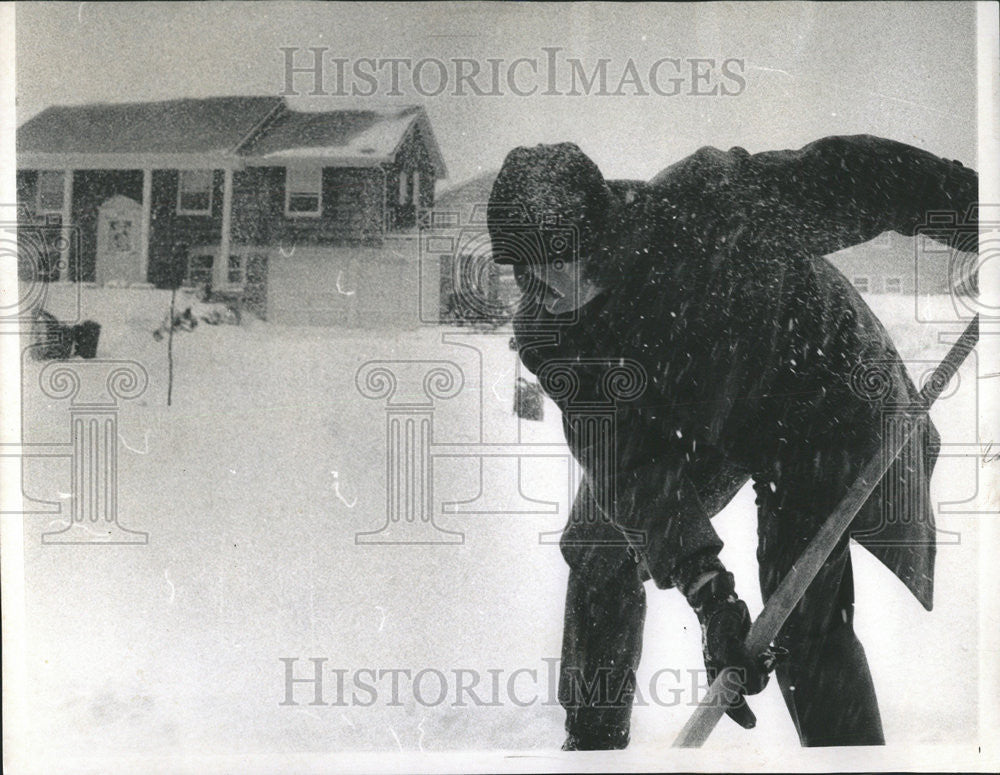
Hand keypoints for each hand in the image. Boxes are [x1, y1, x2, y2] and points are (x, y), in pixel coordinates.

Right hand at [687, 571, 779, 728]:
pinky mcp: (753, 647)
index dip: (740, 714)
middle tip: (764, 665)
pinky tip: (782, 652)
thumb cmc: (719, 624)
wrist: (721, 600)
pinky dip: (777, 656)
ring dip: (768, 666)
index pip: (726, 702)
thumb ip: (742, 668)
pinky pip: (769, 659)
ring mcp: (742, 659)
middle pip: (749, 689)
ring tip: (769, 655)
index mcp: (717, 674)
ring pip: (761, 674)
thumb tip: (758, 682)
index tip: (753, 724)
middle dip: (760, 681)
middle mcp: (730, 669)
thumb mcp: (728, 648)